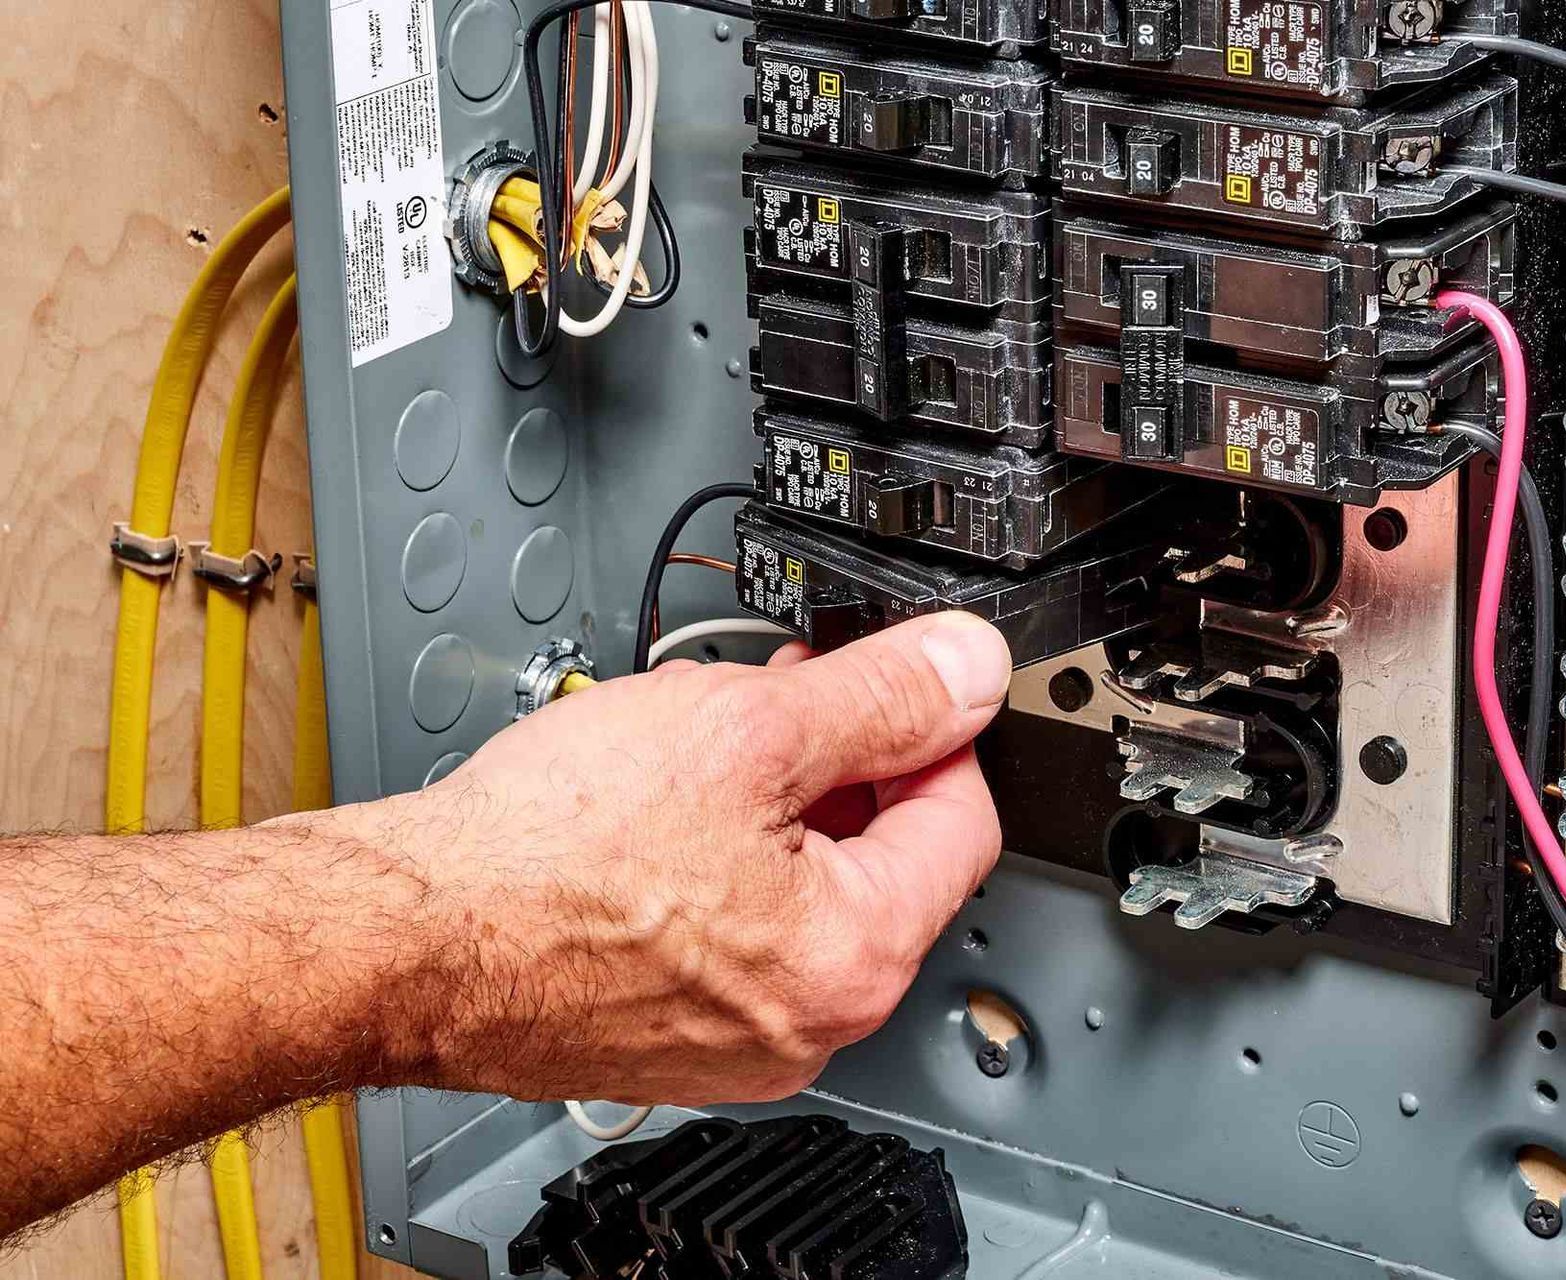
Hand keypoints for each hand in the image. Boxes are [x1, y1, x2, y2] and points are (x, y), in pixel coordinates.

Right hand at [374, 611, 1010, 1105]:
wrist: (408, 940)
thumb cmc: (543, 857)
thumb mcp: (744, 729)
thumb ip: (881, 697)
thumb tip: (965, 671)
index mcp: (853, 960)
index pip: (963, 822)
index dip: (934, 730)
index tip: (901, 686)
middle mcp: (810, 1026)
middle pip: (887, 863)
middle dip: (847, 766)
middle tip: (791, 700)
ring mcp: (740, 1044)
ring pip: (809, 897)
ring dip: (784, 811)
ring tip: (709, 747)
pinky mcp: (677, 1039)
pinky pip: (743, 938)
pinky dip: (727, 869)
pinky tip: (666, 819)